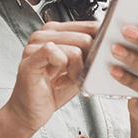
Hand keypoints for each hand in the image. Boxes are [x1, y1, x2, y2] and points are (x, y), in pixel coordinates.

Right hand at [5, 20, 97, 134]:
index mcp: (56, 31)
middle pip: (84, 37)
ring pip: (75, 49)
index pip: (88, 26)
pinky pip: (55, 53)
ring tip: (67, 79)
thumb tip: (107, 43)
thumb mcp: (79, 68)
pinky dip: (64, 70)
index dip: (99, 43)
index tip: (99, 58)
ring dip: (77, 70)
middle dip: (87, 61)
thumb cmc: (53, 90)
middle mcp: (44, 34)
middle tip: (78, 75)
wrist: (30, 111)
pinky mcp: (30, 58)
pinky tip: (58, 79)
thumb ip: (91, 53)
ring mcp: (35, 45)